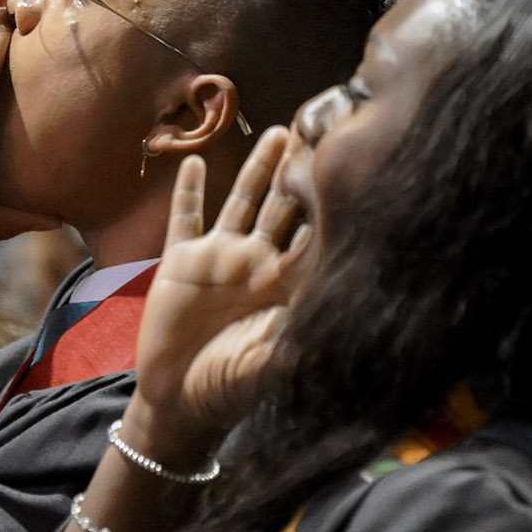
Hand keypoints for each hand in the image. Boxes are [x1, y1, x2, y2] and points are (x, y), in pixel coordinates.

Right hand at [120, 131, 306, 463]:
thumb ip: (294, 342)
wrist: (178, 402)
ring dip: (260, 168)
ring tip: (279, 132)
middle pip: (286, 206)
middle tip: (324, 130)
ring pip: (244, 201)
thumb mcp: (267, 364)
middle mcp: (258, 264)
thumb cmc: (229, 389)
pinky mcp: (182, 262)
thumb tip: (332, 322)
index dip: (331, 203)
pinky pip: (187, 218)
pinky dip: (190, 190)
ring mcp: (220, 259)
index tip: (352, 167)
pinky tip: (198, 162)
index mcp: (284, 285)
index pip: (315, 233)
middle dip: (302, 171)